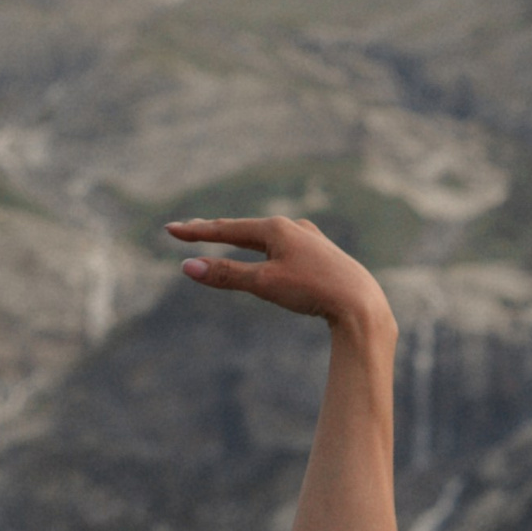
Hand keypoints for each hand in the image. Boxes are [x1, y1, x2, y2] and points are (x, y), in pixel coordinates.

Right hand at [166, 217, 393, 332]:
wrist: (361, 303)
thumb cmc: (313, 291)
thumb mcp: (264, 284)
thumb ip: (227, 275)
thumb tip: (189, 268)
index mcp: (276, 228)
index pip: (226, 229)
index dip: (197, 231)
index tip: (170, 229)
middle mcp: (293, 227)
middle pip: (246, 229)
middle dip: (217, 231)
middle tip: (192, 230)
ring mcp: (311, 239)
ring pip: (268, 237)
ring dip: (245, 237)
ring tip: (229, 235)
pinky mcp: (324, 255)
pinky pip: (287, 247)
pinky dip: (269, 248)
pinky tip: (278, 248)